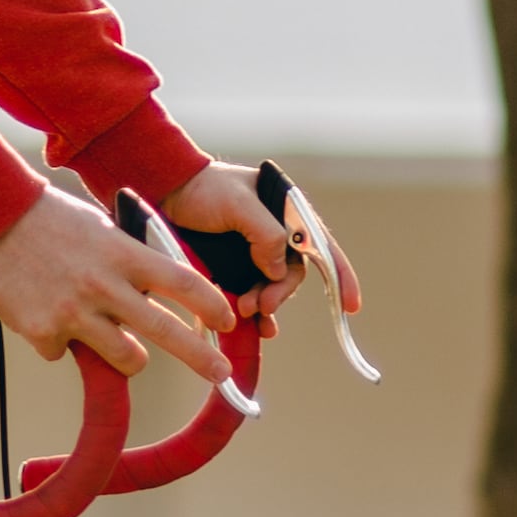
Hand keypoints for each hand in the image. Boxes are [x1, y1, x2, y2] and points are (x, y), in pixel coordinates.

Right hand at [0, 187, 237, 383]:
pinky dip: (58, 340)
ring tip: (107, 336)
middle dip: (201, 358)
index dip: (212, 306)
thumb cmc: (50, 219)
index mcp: (123, 253)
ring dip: (126, 355)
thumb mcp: (101, 227)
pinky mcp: (42, 333)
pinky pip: (65, 353)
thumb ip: (131, 259)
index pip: (184, 283)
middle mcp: (104, 285)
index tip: (228, 321)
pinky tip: (42, 311)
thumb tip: (163, 288)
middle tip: (222, 375)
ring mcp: (74, 313)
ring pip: (125, 358)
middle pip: (166, 331)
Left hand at [166, 161, 363, 324]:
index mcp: (286, 212)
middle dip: (281, 293)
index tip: (351, 304)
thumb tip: (278, 270)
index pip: (321, 245)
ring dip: (266, 305)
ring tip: (247, 311)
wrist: (165, 193)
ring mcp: (254, 255)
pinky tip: (255, 328)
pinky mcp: (233, 270)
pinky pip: (251, 296)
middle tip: (260, 305)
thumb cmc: (203, 188)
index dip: (340, 275)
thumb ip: (265, 233)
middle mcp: (275, 235)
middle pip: (292, 274)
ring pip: (272, 289)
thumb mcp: (237, 203)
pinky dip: (255, 314)